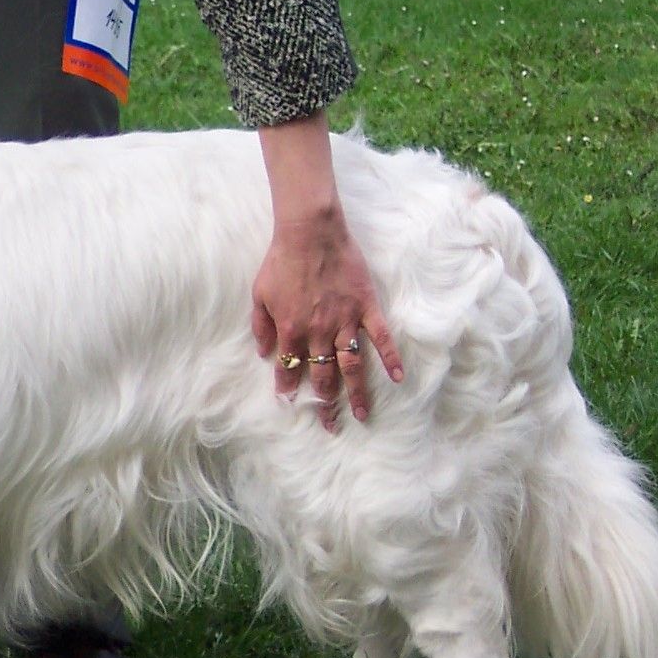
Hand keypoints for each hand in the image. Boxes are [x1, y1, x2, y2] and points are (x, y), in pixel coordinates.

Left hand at [252, 112, 402, 431]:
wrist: (309, 232)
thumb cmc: (280, 261)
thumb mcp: (259, 295)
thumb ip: (261, 327)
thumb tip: (264, 353)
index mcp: (290, 331)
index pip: (289, 368)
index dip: (288, 387)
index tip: (290, 401)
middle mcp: (318, 333)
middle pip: (322, 377)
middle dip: (324, 404)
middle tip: (329, 425)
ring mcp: (344, 322)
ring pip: (351, 366)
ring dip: (356, 394)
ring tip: (360, 415)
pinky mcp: (365, 307)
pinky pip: (381, 338)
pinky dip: (390, 358)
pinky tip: (397, 378)